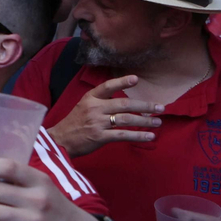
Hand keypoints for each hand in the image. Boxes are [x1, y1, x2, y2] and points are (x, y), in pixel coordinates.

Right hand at [47, 74, 162, 155]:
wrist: (60, 140)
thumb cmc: (74, 123)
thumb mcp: (83, 106)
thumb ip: (101, 102)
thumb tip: (124, 103)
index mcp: (89, 98)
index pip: (107, 87)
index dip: (121, 82)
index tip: (136, 79)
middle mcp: (94, 108)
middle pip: (124, 104)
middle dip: (144, 106)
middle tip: (160, 107)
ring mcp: (97, 123)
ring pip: (126, 119)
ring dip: (145, 121)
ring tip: (158, 122)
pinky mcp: (100, 137)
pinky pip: (123, 135)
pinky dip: (138, 136)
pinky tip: (149, 136)